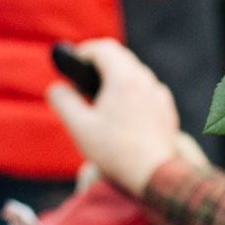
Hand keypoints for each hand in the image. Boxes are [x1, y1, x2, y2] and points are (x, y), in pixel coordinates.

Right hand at [46, 40, 180, 195]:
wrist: (155, 176)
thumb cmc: (115, 152)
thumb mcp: (79, 127)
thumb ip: (63, 101)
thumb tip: (56, 88)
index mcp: (124, 79)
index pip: (104, 48)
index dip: (85, 52)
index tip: (74, 63)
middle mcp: (146, 81)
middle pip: (121, 58)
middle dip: (100, 65)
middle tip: (83, 84)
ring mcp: (160, 95)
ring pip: (135, 74)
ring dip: (117, 80)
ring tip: (101, 102)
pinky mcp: (167, 110)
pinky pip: (147, 92)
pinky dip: (131, 94)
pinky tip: (122, 117)